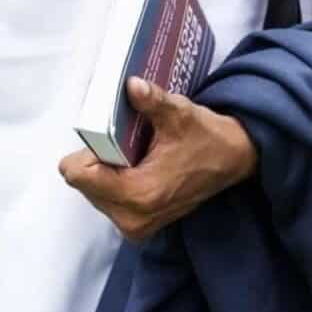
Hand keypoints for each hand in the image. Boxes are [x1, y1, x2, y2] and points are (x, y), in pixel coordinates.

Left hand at [59, 77, 257, 243]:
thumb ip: (152, 101)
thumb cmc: (207, 138)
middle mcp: (131, 218)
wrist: (233, 161)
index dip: (88, 149)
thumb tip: (131, 85)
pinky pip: (107, 199)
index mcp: (138, 194)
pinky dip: (116, 180)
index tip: (111, 135)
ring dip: (108, 170)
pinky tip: (139, 167)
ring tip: (136, 154)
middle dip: (99, 159)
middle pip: (84, 182)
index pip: (78, 175)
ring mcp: (134, 226)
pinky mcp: (138, 226)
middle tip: (128, 143)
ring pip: (93, 191)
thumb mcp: (180, 114)